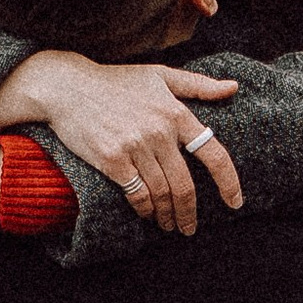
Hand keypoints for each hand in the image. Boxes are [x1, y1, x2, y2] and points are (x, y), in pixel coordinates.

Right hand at [0, 54, 241, 234]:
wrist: (67, 87)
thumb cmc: (115, 80)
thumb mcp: (160, 74)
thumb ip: (198, 85)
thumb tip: (233, 88)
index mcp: (176, 113)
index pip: (214, 153)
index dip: (229, 182)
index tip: (235, 203)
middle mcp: (159, 131)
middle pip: (185, 185)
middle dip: (190, 213)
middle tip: (190, 228)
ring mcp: (135, 146)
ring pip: (161, 193)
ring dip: (167, 216)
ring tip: (169, 226)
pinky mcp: (112, 160)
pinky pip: (137, 194)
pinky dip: (145, 210)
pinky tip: (146, 215)